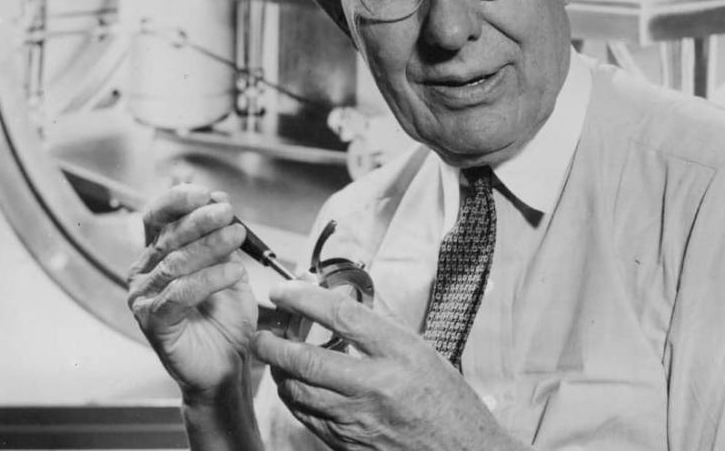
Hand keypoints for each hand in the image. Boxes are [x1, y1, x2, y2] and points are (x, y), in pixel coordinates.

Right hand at [127, 184, 256, 401]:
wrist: (227, 362)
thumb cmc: (225, 317)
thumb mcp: (229, 267)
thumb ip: (222, 239)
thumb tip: (220, 201)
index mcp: (158, 254)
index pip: (157, 217)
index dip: (179, 201)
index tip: (207, 194)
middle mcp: (145, 273)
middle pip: (169, 237)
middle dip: (201, 220)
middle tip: (228, 212)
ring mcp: (145, 298)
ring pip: (176, 263)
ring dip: (210, 246)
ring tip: (237, 236)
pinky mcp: (153, 321)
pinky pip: (180, 294)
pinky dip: (210, 280)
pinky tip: (234, 273)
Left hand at [252, 282, 524, 450]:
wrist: (463, 450)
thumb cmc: (447, 400)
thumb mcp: (422, 352)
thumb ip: (379, 330)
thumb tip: (338, 304)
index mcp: (399, 353)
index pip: (340, 315)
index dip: (304, 298)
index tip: (285, 290)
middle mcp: (376, 386)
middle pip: (306, 359)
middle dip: (273, 344)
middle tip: (261, 334)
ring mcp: (359, 420)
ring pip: (298, 392)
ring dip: (279, 372)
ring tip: (274, 358)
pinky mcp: (348, 444)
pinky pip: (307, 418)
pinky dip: (294, 398)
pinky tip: (294, 387)